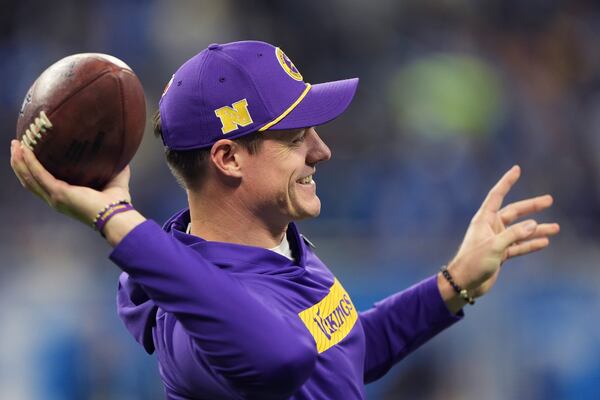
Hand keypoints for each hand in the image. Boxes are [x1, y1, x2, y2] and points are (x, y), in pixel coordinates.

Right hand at [10, 139, 131, 227]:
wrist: (117, 215)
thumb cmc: (117, 202)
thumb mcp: (113, 180)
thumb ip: (116, 168)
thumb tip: (122, 154)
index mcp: (65, 197)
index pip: (42, 183)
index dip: (32, 169)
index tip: (27, 154)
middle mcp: (56, 199)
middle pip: (29, 180)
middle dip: (20, 163)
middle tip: (15, 145)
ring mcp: (55, 197)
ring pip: (29, 177)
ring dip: (20, 161)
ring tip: (15, 144)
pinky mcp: (58, 193)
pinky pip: (39, 174)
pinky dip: (30, 162)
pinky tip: (25, 150)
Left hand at [444, 165, 559, 302]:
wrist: (463, 283)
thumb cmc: (473, 262)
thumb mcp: (494, 247)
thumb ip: (514, 235)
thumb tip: (534, 225)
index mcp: (483, 220)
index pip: (496, 195)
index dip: (507, 182)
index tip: (516, 169)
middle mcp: (490, 227)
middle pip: (514, 212)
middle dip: (532, 207)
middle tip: (549, 200)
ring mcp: (496, 240)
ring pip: (520, 231)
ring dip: (537, 229)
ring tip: (556, 228)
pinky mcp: (500, 253)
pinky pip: (519, 246)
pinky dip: (531, 244)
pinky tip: (544, 242)